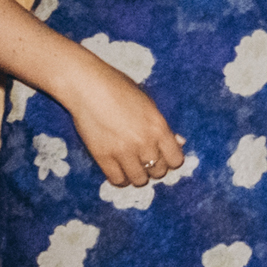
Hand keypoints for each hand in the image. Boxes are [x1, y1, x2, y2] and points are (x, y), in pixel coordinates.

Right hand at [64, 57, 185, 187]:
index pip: (175, 160)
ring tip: (131, 167)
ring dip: (137, 176)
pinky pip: (117, 180)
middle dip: (154, 168)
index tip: (162, 156)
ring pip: (139, 180)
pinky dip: (120, 179)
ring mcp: (123, 151)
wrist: (87, 86)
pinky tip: (118, 170)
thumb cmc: (118, 88)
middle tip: (144, 160)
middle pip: (158, 172)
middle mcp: (144, 142)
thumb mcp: (148, 103)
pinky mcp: (103, 157)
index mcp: (158, 127)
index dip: (170, 160)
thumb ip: (163, 126)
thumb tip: (179, 142)